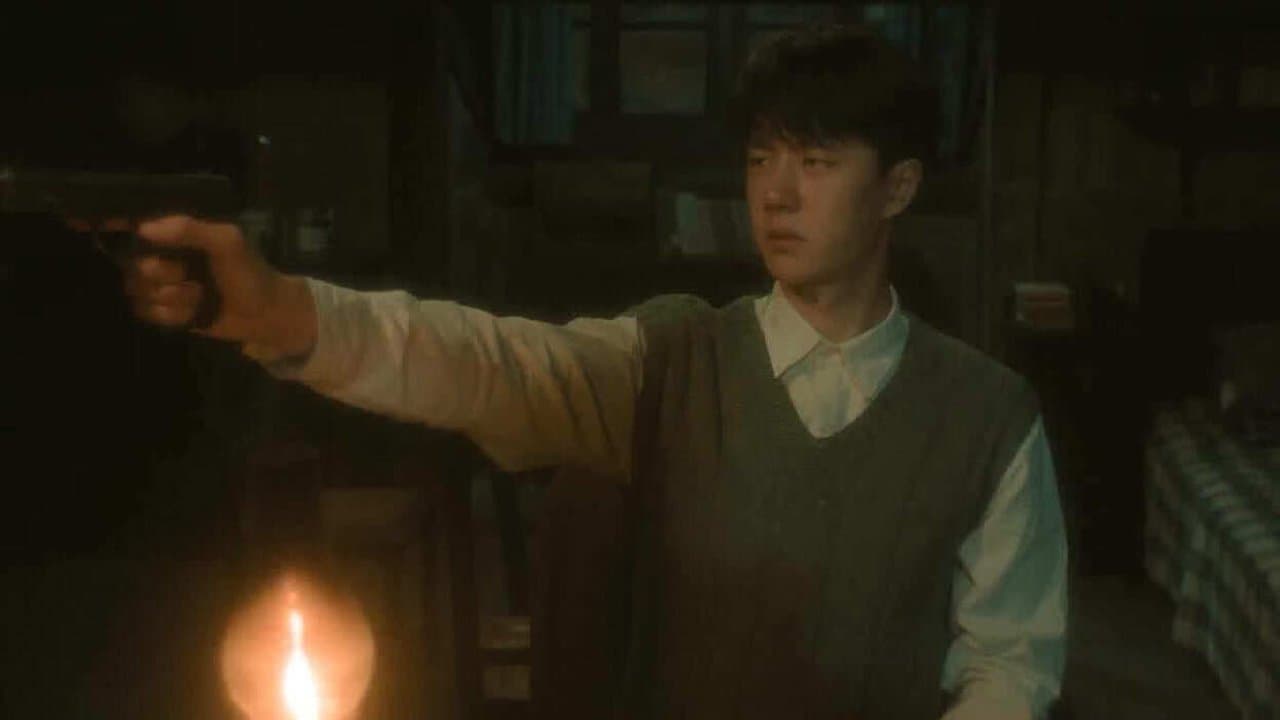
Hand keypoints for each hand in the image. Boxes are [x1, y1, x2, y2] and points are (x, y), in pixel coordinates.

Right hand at [125, 215, 315, 356]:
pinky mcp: (166, 312)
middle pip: (134, 265)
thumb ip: (190, 229)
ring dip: (173, 297)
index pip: (136, 226)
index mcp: (178, 235)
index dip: (113, 225)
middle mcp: (164, 257)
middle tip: (191, 276)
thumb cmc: (250, 272)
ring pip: (139, 291)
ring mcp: (164, 286)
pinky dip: (174, 315)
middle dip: (163, 274)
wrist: (266, 314)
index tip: (94, 226)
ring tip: (200, 296)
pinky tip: (195, 313)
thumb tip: (143, 228)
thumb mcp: (228, 242)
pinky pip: (149, 313)